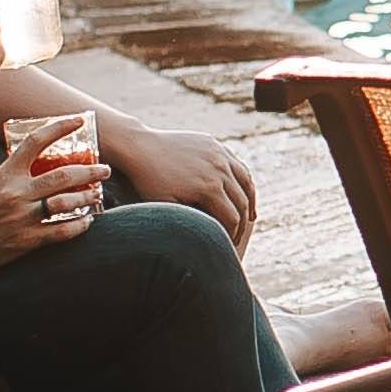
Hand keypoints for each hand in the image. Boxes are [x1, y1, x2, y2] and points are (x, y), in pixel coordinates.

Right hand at [0, 137, 105, 275]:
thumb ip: (14, 174)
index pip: (36, 142)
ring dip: (87, 198)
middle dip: (91, 172)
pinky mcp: (25, 241)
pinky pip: (61, 231)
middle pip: (63, 175)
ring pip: (66, 203)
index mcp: (5, 175)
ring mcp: (21, 218)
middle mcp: (14, 193)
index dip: (60, 128)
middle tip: (105, 170)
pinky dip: (79, 226)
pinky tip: (86, 221)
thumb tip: (42, 164)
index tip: (78, 120)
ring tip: (97, 195)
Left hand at [110, 118, 257, 244]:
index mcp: (209, 188)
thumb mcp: (167, 207)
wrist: (140, 147)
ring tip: (250, 216)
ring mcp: (219, 154)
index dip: (232, 235)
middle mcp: (220, 169)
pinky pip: (237, 164)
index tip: (229, 246)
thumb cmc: (149, 181)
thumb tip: (207, 239)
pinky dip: (243, 180)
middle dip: (242, 222)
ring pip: (245, 181)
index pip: (232, 218)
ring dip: (250, 200)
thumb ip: (191, 221)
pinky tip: (242, 190)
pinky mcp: (215, 145)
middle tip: (238, 236)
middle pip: (242, 201)